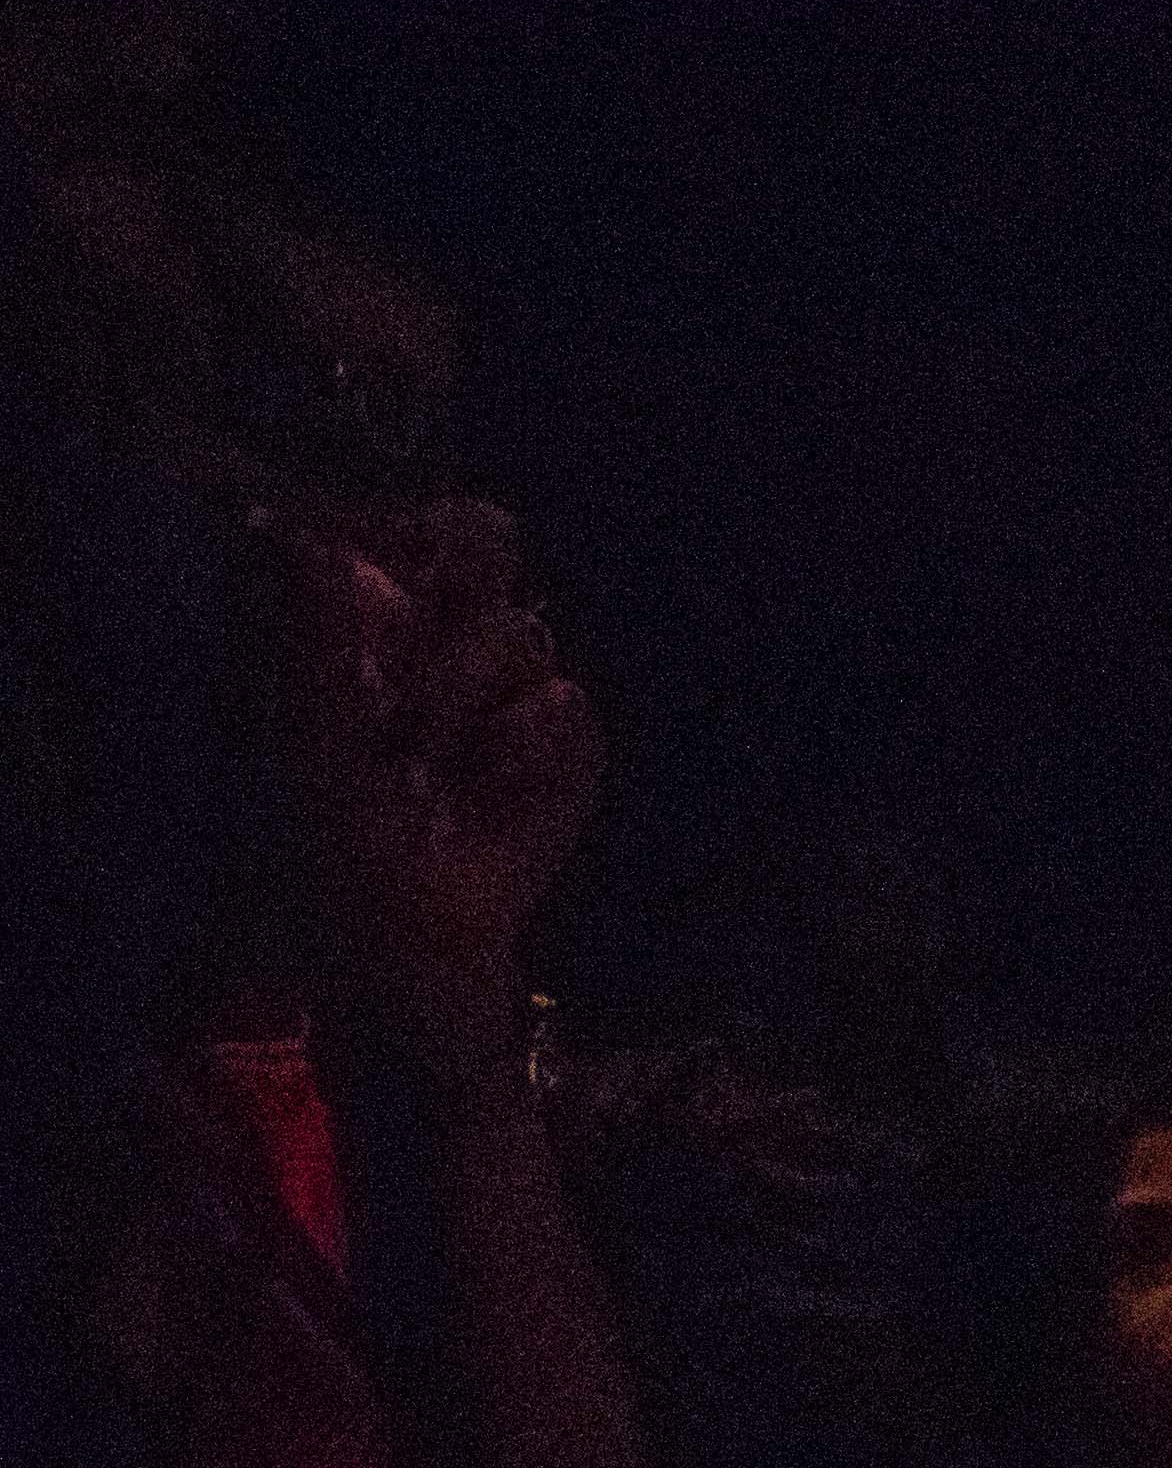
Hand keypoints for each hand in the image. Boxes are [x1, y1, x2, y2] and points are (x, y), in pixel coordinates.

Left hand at [262, 500, 600, 1084]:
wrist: (414, 946)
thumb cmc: (333, 847)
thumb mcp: (306, 742)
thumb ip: (313, 645)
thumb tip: (308, 543)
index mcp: (366, 624)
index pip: (395, 528)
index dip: (399, 521)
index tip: (384, 549)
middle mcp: (442, 640)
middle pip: (482, 541)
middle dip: (463, 560)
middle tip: (438, 583)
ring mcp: (510, 691)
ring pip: (519, 631)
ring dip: (468, 686)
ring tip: (430, 750)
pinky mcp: (566, 748)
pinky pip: (568, 708)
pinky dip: (527, 748)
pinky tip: (491, 788)